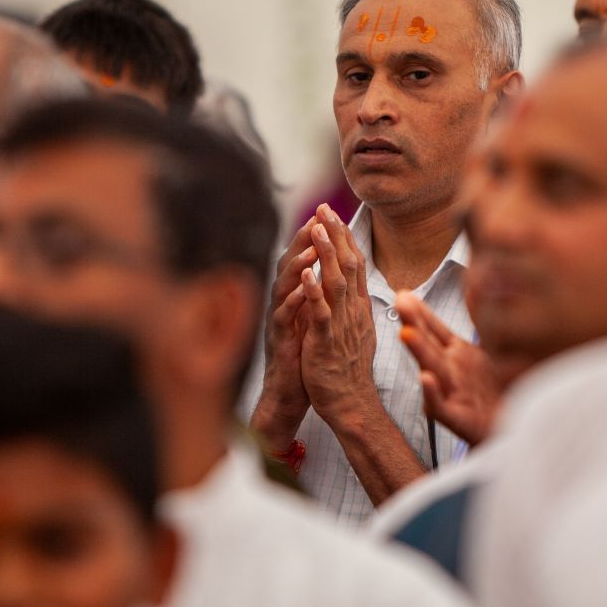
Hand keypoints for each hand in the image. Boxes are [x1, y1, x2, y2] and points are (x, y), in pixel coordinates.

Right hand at [250, 217, 319, 448]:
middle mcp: (283, 302)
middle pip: (289, 264)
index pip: (303, 259)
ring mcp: (278, 320)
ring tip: (310, 251)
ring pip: (283, 286)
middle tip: (315, 220)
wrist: (290, 391)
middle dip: (301, 241)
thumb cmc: (304, 352)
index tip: (327, 215)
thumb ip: (316, 291)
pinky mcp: (278, 340)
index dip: (313, 237)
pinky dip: (292, 303)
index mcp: (295, 295)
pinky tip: (302, 291)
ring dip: (296, 268)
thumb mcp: (312, 316)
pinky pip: (283, 318)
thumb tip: (327, 265)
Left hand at [300, 204, 379, 428]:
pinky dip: (314, 292)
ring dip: (326, 254)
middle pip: (348, 265)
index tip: (334, 215)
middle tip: (326, 208)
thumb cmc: (348, 369)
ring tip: (318, 228)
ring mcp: (342, 325)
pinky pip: (322, 313)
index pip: (355, 265)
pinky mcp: (327, 342)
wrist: (350, 403)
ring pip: (336, 283)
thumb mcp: (355, 330)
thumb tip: (351, 285)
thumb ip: (352, 305)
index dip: (345, 238)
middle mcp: (354, 311)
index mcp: (359, 308)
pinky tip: (307, 274)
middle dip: (336, 235)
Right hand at [397, 290, 499, 447]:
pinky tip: (425, 379)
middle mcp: (452, 371)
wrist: (513, 433)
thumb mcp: (492, 356)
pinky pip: (442, 406)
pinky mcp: (459, 419)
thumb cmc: (497, 393)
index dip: (421, 312)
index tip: (404, 294)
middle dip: (415, 322)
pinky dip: (432, 393)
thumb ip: (483, 328)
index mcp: (458, 354)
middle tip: (400, 301)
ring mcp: (454, 393)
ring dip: (420, 351)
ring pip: (433, 368)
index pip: (435, 328)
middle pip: (430, 343)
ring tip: (406, 333)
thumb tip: (481, 291)